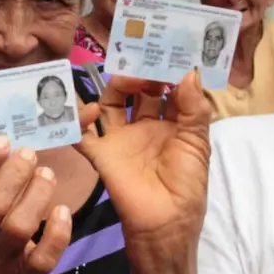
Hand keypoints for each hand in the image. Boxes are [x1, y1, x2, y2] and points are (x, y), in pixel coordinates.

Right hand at [75, 71, 212, 262]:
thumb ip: (193, 109)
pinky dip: (77, 120)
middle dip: (141, 71)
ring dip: (115, 87)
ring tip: (124, 79)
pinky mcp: (101, 155)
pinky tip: (83, 108)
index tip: (168, 46)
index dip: (167, 69)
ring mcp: (121, 139)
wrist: (164, 226)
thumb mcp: (197, 145)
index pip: (168, 88)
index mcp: (172, 124)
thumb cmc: (186, 187)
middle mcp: (145, 126)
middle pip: (138, 90)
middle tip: (142, 55)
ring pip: (111, 103)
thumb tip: (190, 72)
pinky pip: (83, 135)